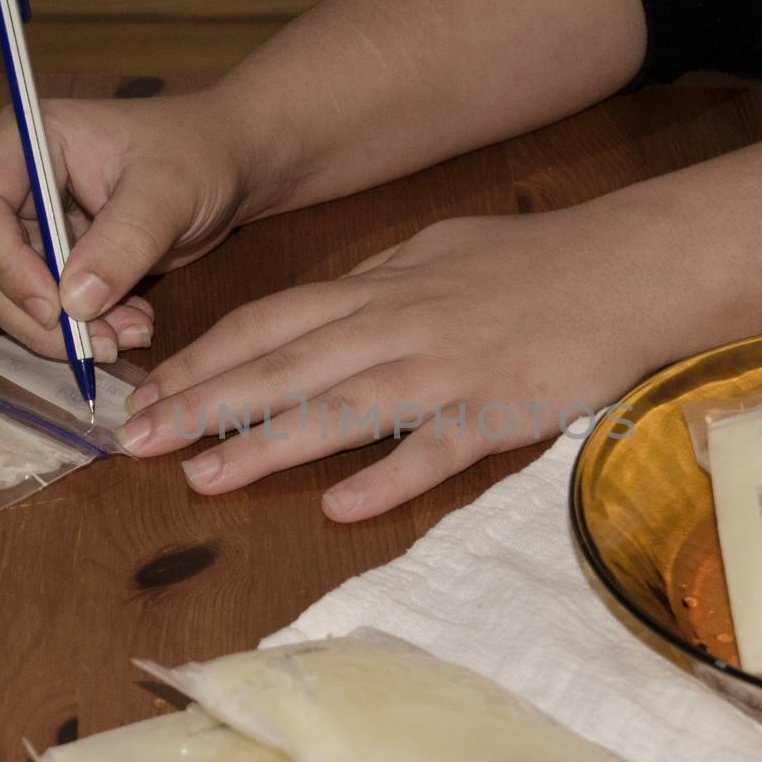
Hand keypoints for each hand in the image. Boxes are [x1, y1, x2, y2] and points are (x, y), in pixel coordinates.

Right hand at [0, 93, 261, 359]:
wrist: (226, 166)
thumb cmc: (199, 154)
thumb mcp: (170, 192)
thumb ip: (123, 242)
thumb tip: (74, 302)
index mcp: (27, 141)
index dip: (1, 262)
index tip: (56, 304)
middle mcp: (16, 183)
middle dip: (38, 315)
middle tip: (101, 342)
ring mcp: (32, 225)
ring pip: (12, 297)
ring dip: (65, 331)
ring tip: (130, 334)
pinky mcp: (56, 260)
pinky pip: (49, 308)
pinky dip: (87, 329)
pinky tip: (132, 325)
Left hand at [115, 209, 675, 521]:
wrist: (628, 266)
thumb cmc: (532, 262)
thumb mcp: (435, 253)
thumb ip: (372, 286)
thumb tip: (317, 314)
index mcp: (378, 288)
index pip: (267, 322)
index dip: (200, 358)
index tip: (143, 394)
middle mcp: (398, 323)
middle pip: (284, 364)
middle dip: (201, 403)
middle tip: (133, 442)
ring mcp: (448, 365)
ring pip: (343, 405)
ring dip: (268, 441)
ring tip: (203, 477)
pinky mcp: (502, 405)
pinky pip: (439, 446)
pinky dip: (390, 475)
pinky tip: (342, 508)